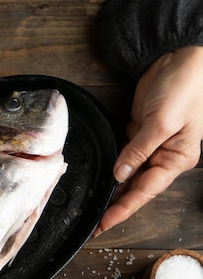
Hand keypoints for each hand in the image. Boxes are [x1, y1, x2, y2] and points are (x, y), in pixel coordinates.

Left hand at [95, 46, 202, 235]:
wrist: (177, 54)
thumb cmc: (183, 85)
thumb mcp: (161, 121)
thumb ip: (139, 150)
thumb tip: (120, 174)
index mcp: (177, 158)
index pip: (146, 191)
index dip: (124, 209)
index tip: (105, 223)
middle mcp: (165, 156)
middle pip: (137, 188)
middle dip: (117, 205)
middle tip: (96, 223)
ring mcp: (151, 146)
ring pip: (129, 176)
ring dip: (113, 190)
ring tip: (95, 208)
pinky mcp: (138, 133)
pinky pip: (123, 157)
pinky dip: (113, 169)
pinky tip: (101, 181)